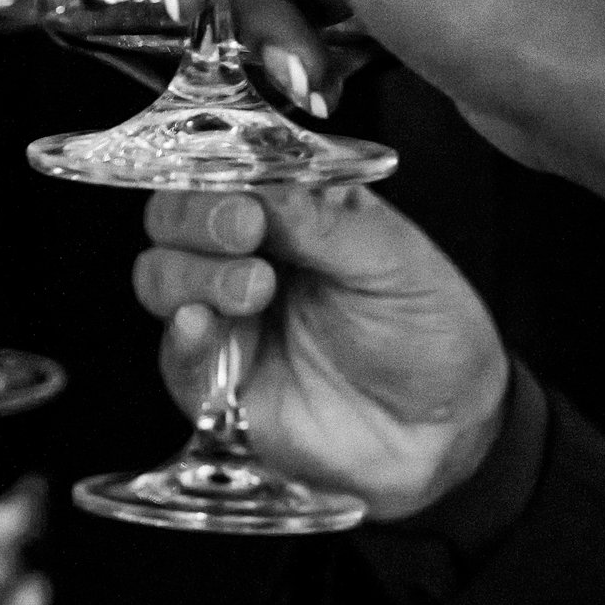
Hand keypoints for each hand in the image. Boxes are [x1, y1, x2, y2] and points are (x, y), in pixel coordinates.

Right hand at [131, 188, 507, 519]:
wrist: (444, 428)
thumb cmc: (428, 333)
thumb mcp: (393, 261)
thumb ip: (321, 222)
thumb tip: (261, 185)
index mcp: (287, 213)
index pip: (223, 176)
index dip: (221, 180)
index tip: (248, 201)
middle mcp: (244, 256)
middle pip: (173, 219)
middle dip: (197, 220)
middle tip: (243, 233)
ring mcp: (224, 316)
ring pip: (159, 276)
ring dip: (192, 274)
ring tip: (254, 291)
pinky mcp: (215, 380)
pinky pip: (175, 353)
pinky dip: (183, 336)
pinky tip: (203, 325)